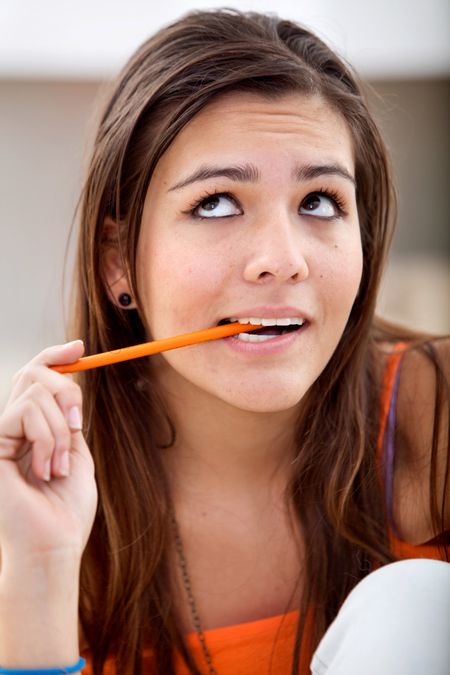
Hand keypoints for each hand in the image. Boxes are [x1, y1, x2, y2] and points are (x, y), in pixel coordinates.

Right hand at [0, 340, 97, 566]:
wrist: (54, 547)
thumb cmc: (67, 511)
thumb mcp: (76, 456)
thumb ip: (68, 421)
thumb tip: (70, 380)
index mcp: (31, 431)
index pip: (35, 379)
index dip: (55, 356)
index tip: (80, 348)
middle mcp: (11, 430)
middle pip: (32, 374)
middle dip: (66, 389)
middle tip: (76, 424)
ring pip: (34, 393)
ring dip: (59, 429)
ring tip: (59, 467)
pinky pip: (25, 412)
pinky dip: (47, 438)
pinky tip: (46, 469)